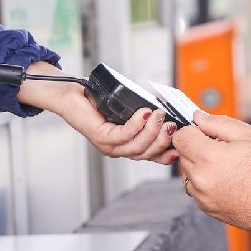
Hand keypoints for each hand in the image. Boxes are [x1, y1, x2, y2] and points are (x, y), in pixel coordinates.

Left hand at [56, 86, 177, 162]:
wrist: (70, 94)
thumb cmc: (96, 99)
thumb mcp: (126, 108)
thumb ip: (144, 114)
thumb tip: (166, 111)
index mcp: (125, 146)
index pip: (150, 156)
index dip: (166, 154)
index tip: (180, 146)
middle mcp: (117, 150)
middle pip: (147, 153)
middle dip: (163, 140)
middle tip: (173, 123)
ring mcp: (108, 146)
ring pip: (137, 146)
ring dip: (152, 131)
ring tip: (160, 115)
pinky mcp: (100, 137)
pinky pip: (123, 135)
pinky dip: (137, 125)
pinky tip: (144, 113)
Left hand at [172, 111, 250, 232]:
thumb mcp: (248, 135)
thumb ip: (218, 122)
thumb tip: (198, 117)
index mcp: (208, 157)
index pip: (180, 136)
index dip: (193, 130)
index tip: (205, 132)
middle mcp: (200, 179)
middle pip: (182, 154)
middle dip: (197, 147)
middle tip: (223, 149)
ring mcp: (202, 196)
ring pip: (188, 172)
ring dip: (200, 165)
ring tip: (226, 166)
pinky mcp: (206, 208)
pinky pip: (196, 188)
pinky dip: (205, 182)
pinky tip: (227, 180)